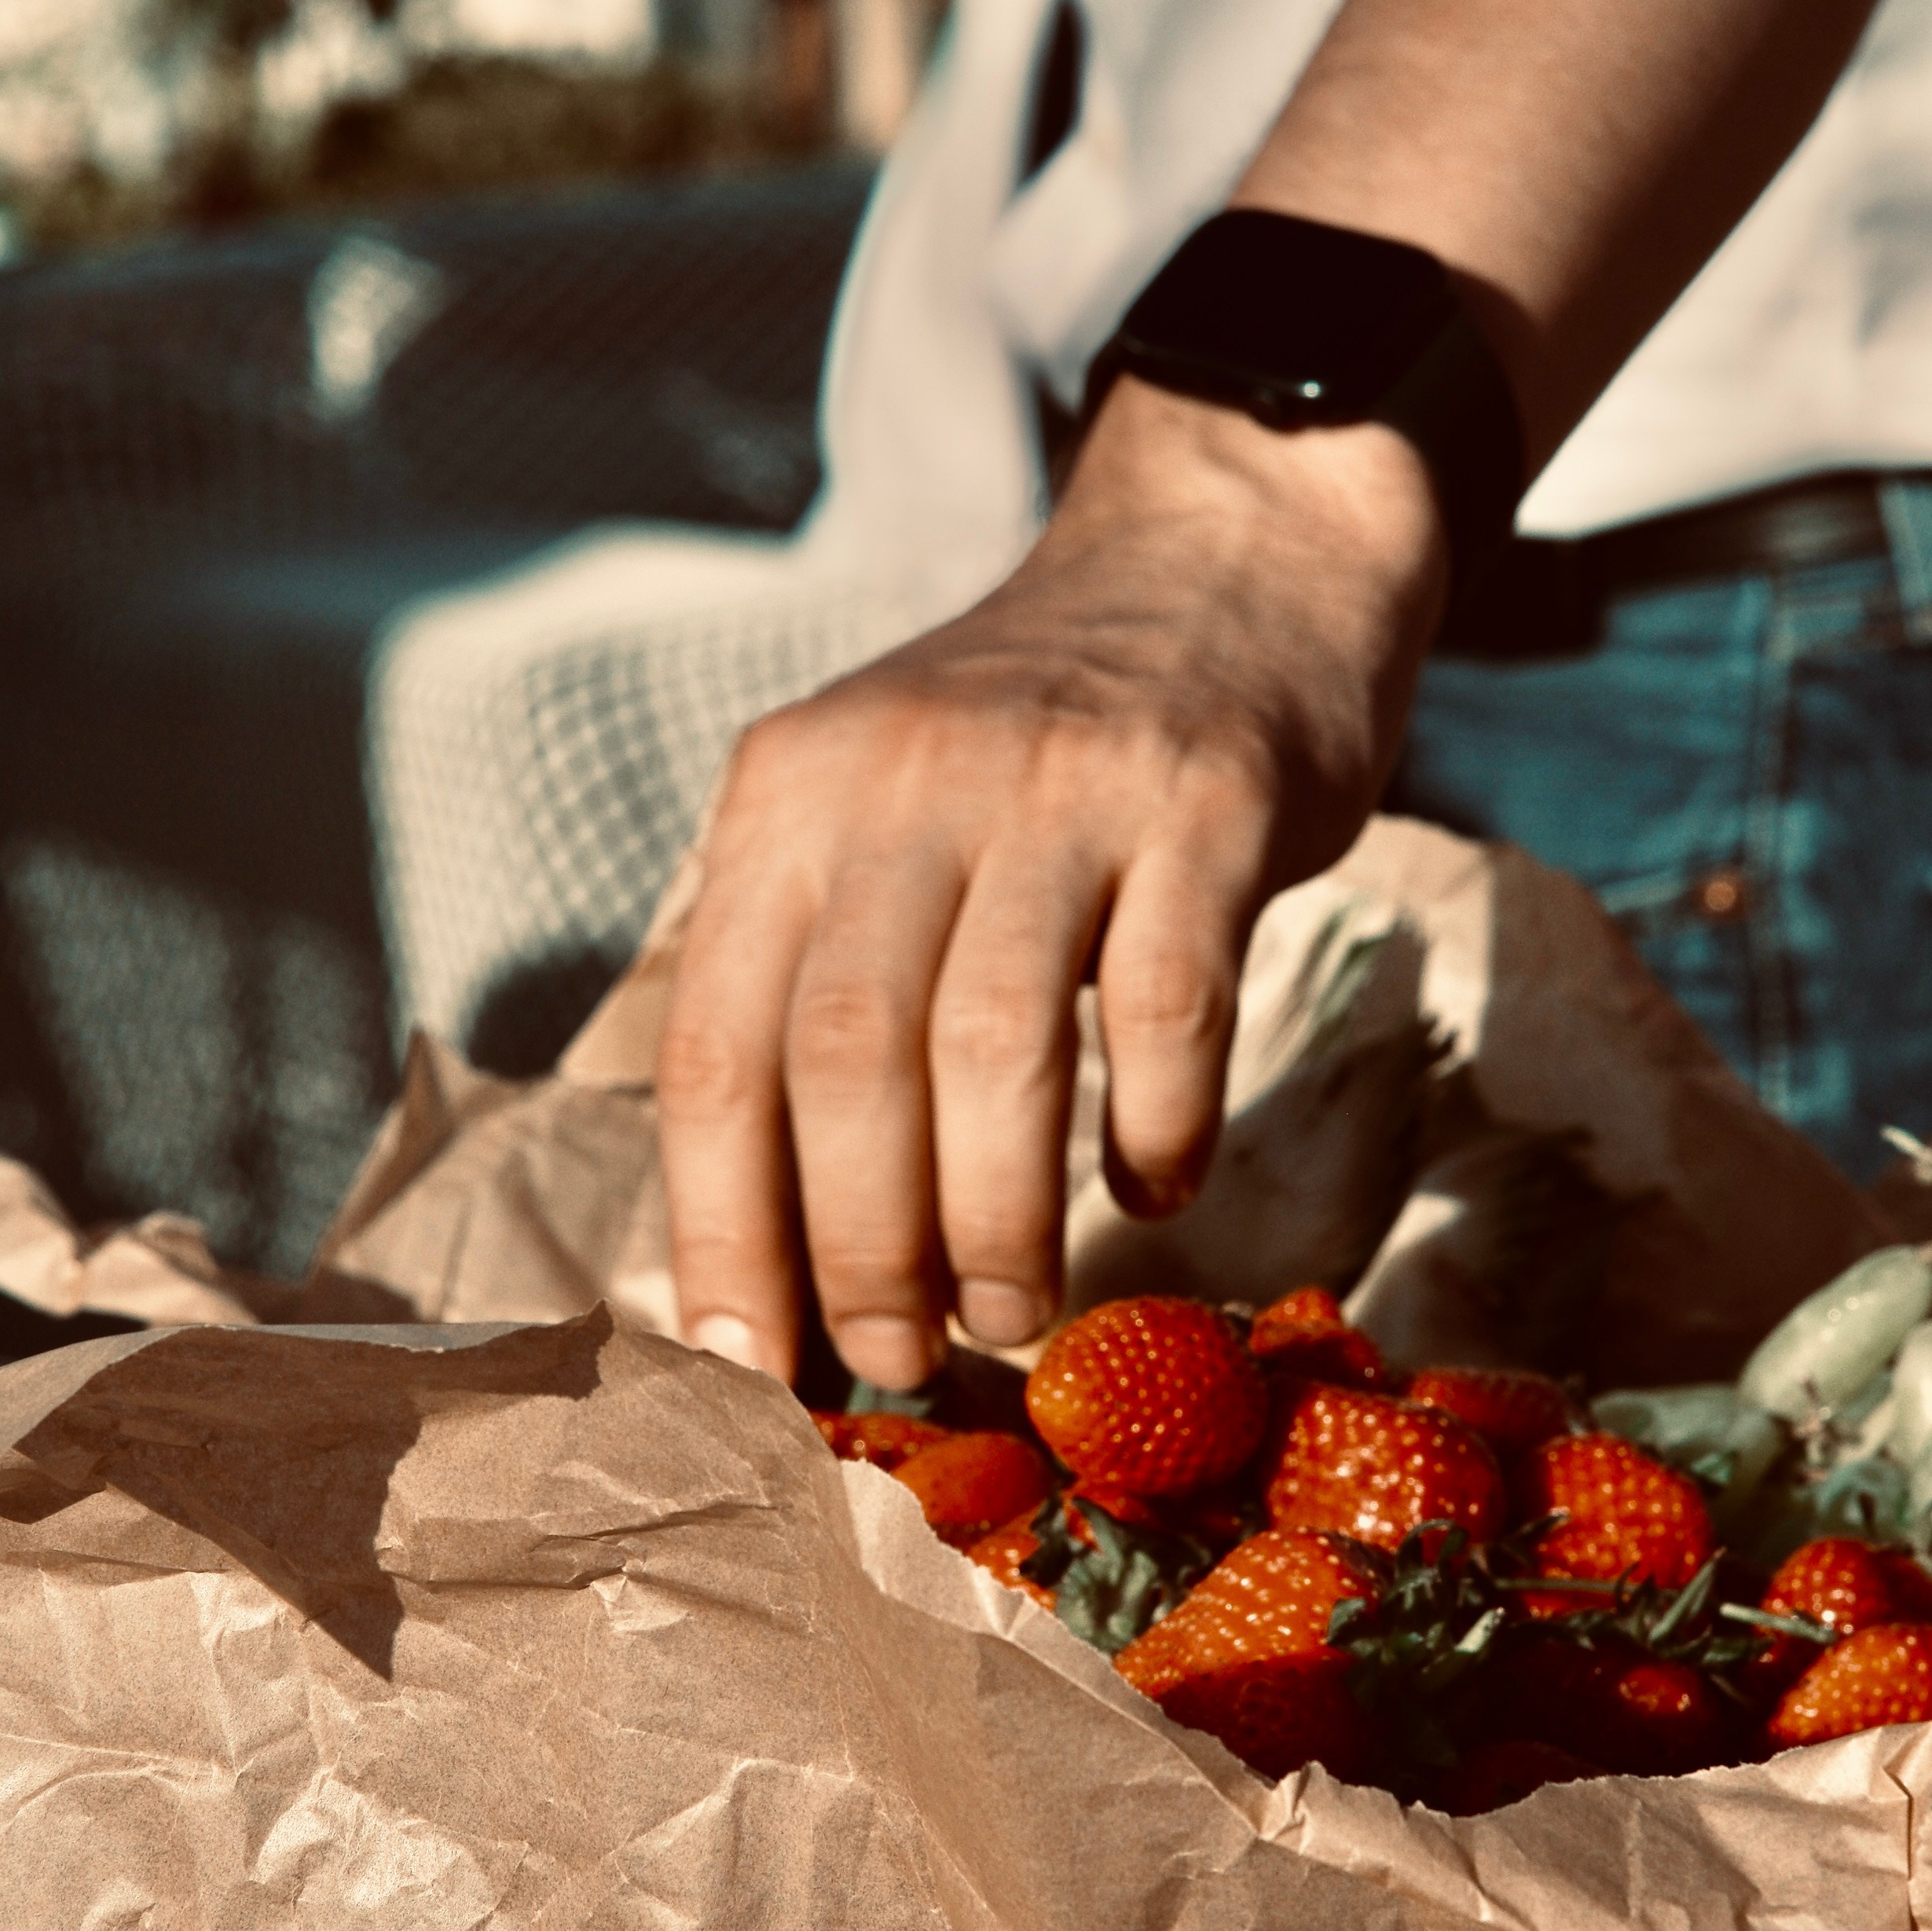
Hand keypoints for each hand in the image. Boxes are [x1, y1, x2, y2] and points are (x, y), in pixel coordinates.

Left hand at [657, 377, 1446, 1388]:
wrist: (1216, 564)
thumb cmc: (1027, 755)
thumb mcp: (870, 816)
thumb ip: (811, 982)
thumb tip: (764, 1252)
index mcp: (789, 801)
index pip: (715, 1047)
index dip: (723, 1229)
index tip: (744, 1366)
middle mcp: (904, 780)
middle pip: (845, 1059)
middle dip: (861, 1248)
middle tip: (901, 1355)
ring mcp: (1059, 785)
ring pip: (996, 1046)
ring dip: (998, 1221)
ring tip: (1011, 1313)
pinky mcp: (1207, 802)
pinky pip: (1169, 1006)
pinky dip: (1155, 1130)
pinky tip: (1152, 1189)